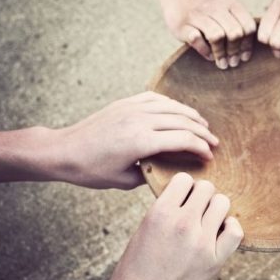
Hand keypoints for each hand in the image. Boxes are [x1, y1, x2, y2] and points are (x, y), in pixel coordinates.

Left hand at [54, 91, 218, 189]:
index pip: (183, 140)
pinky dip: (173, 105)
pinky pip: (157, 99)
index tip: (210, 156)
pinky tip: (180, 112)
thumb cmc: (91, 170)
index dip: (201, 148)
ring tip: (204, 126)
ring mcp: (132, 108)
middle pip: (183, 122)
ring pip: (172, 107)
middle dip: (203, 132)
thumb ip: (150, 174)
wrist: (64, 150)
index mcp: (141, 141)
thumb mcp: (124, 181)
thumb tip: (169, 171)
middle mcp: (140, 120)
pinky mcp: (126, 103)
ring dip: (192, 116)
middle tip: (215, 143)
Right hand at [100, 173, 243, 279]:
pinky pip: (235, 231)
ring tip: (207, 220)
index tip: (182, 197)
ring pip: (222, 203)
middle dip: (200, 196)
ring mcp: (201, 241)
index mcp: (161, 212)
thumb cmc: (136, 268)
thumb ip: (166, 209)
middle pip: (206, 188)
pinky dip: (230, 227)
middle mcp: (183, 223)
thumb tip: (187, 195)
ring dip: (215, 208)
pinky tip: (220, 231)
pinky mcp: (214, 260)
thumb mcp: (145, 228)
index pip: (184, 179)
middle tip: (195, 209)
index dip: (184, 187)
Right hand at [156, 0, 255, 68]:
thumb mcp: (226, 8)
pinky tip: (208, 55)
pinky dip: (204, 50)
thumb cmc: (207, 8)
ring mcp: (198, 15)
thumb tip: (245, 54)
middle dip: (235, 52)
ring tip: (222, 63)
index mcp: (231, 4)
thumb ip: (237, 24)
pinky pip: (196, 39)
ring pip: (217, 36)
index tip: (244, 57)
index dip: (247, 45)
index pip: (248, 27)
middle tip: (232, 63)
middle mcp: (216, 7)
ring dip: (221, 54)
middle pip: (234, 33)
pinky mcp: (182, 24)